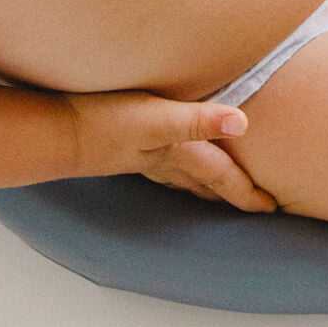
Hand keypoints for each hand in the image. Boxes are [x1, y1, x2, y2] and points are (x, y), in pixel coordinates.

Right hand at [63, 89, 276, 211]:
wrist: (55, 129)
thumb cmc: (107, 121)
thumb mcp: (157, 118)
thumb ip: (199, 120)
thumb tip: (243, 123)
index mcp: (181, 154)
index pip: (223, 177)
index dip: (249, 192)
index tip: (272, 208)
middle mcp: (166, 160)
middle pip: (208, 183)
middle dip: (232, 194)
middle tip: (256, 205)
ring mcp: (144, 157)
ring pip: (186, 178)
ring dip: (207, 186)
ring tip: (221, 192)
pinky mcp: (126, 146)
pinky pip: (164, 166)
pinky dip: (179, 171)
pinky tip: (171, 165)